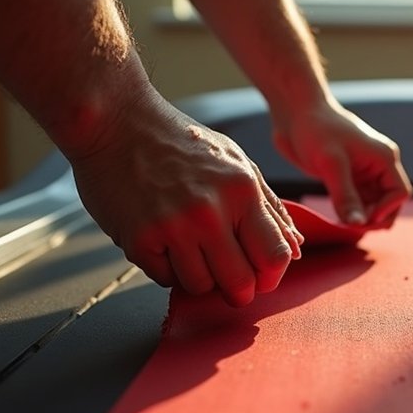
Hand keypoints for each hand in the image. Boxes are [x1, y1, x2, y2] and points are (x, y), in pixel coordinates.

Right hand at [69, 93, 302, 306]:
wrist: (117, 122)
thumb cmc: (180, 141)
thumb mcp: (236, 161)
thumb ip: (269, 206)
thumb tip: (296, 247)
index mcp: (241, 190)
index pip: (273, 257)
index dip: (271, 278)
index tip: (261, 279)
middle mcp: (210, 211)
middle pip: (240, 283)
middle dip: (239, 290)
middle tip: (229, 280)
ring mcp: (173, 227)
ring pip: (201, 287)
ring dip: (200, 277)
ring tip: (191, 249)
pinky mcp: (140, 239)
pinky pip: (165, 279)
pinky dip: (168, 268)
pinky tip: (164, 242)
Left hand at [272, 99, 411, 227]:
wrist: (294, 112)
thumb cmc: (314, 129)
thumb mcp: (330, 164)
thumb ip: (345, 197)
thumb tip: (358, 225)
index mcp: (383, 157)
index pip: (400, 193)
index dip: (386, 211)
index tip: (362, 220)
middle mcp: (378, 165)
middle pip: (389, 202)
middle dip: (374, 218)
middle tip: (349, 227)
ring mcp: (363, 172)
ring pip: (373, 205)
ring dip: (361, 217)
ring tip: (341, 224)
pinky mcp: (347, 177)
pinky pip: (357, 201)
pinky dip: (350, 212)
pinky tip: (336, 217)